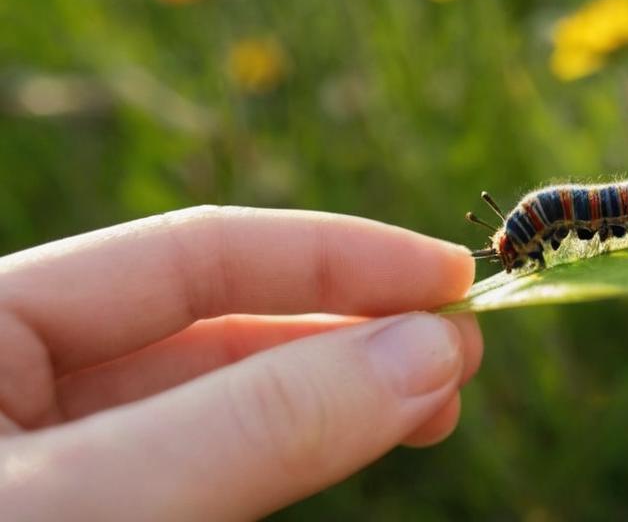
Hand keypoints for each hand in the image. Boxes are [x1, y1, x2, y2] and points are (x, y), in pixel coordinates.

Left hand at [0, 206, 481, 520]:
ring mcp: (47, 461)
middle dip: (349, 333)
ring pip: (217, 408)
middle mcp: (12, 379)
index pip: (192, 254)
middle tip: (460, 357)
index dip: (334, 256)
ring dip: (335, 399)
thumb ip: (254, 424)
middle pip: (214, 327)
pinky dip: (287, 457)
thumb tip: (432, 347)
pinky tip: (353, 442)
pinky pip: (200, 470)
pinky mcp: (83, 516)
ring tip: (434, 407)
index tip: (450, 277)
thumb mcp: (94, 497)